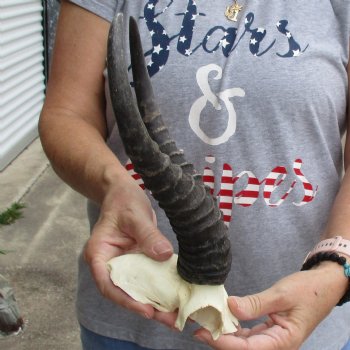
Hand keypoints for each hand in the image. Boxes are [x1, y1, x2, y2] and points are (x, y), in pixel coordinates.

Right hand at [84, 174, 173, 320]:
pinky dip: (158, 288)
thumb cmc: (123, 200)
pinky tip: (175, 296)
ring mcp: (122, 263)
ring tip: (176, 315)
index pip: (108, 283)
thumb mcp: (136, 215)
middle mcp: (108, 263)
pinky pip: (145, 278)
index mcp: (98, 253)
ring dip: (154, 302)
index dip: (126, 300)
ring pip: (136, 289)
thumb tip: (164, 255)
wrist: (122, 192)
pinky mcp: (134, 261)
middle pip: (124, 292)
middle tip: (171, 320)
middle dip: (146, 308)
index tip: (146, 310)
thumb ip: (148, 236)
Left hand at [194, 263, 347, 349]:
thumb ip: (256, 303)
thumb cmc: (308, 290)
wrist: (324, 285)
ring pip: (241, 342)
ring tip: (201, 321)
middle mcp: (275, 345)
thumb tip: (230, 307)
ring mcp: (271, 339)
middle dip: (217, 338)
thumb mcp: (282, 295)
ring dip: (222, 333)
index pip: (247, 348)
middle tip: (194, 326)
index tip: (202, 332)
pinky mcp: (267, 330)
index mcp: (282, 342)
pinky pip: (246, 333)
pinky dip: (232, 326)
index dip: (222, 342)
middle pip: (241, 347)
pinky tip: (218, 318)